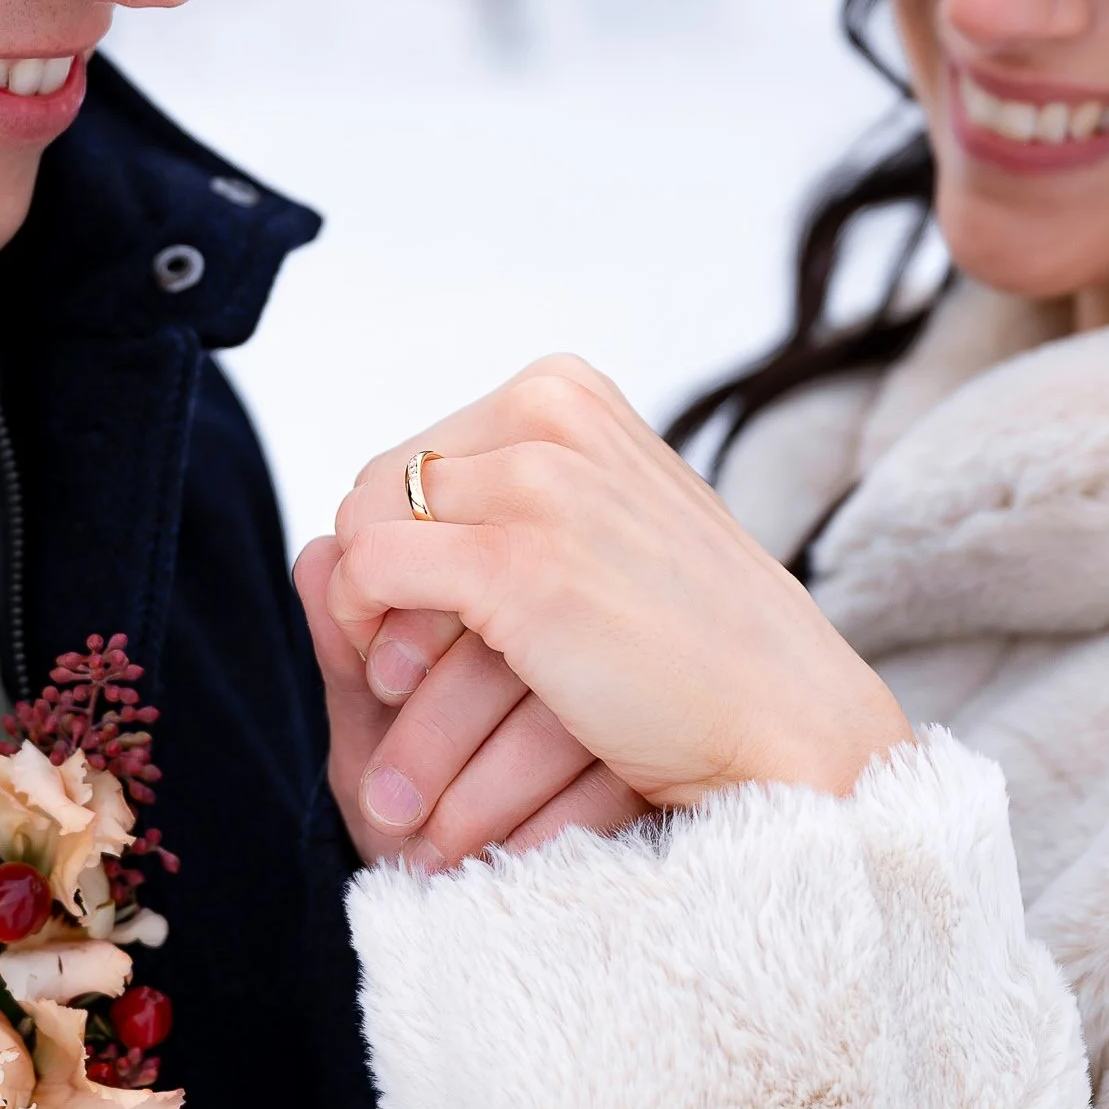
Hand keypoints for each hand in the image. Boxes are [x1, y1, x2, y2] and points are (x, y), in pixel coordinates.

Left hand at [321, 355, 909, 855]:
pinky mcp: (515, 564)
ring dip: (364, 613)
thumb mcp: (596, 534)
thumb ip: (497, 507)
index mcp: (569, 391)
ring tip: (393, 682)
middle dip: (375, 570)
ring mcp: (537, 483)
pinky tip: (394, 683)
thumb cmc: (694, 643)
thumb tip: (325, 538)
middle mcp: (551, 411)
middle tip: (397, 657)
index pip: (423, 451)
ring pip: (364, 522)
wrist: (784, 718)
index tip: (420, 614)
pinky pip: (367, 569)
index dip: (399, 536)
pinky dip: (362, 626)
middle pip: (383, 481)